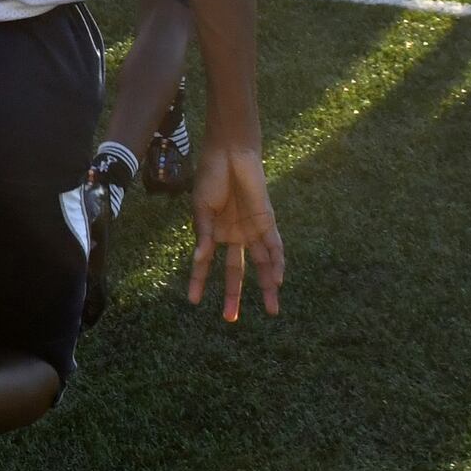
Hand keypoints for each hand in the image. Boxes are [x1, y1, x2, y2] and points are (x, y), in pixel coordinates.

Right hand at [184, 143, 283, 323]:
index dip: (198, 282)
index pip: (206, 264)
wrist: (230, 151)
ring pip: (261, 264)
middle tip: (231, 318)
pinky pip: (274, 246)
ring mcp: (252, 229)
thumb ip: (204, 236)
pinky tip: (277, 280)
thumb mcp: (202, 209)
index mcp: (214, 232)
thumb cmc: (211, 176)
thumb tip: (199, 260)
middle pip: (236, 272)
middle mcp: (234, 235)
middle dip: (234, 295)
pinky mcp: (267, 220)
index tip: (192, 302)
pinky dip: (277, 263)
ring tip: (272, 309)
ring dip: (266, 286)